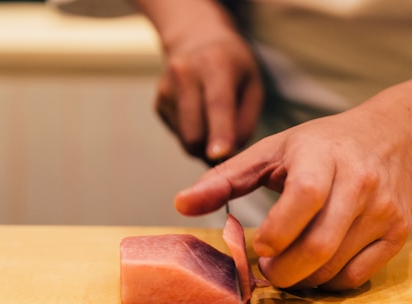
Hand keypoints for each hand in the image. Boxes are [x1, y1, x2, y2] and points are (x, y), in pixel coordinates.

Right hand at [155, 34, 262, 162]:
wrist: (197, 39)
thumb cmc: (233, 66)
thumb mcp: (253, 85)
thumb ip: (246, 122)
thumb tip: (227, 155)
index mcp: (215, 64)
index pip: (217, 103)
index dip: (219, 132)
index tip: (219, 156)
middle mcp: (185, 73)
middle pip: (195, 132)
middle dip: (212, 149)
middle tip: (228, 146)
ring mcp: (166, 88)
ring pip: (186, 139)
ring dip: (203, 143)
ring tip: (214, 121)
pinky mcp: (158, 102)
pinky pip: (178, 134)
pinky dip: (192, 133)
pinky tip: (199, 112)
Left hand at [174, 107, 411, 290]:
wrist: (390, 140)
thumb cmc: (320, 146)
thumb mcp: (271, 150)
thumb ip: (225, 178)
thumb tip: (180, 205)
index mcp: (323, 156)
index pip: (305, 197)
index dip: (278, 230)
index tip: (260, 246)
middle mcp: (360, 182)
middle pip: (319, 244)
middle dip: (284, 271)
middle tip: (267, 269)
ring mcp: (383, 210)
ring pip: (336, 266)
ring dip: (302, 279)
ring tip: (286, 267)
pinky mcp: (398, 233)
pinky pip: (358, 276)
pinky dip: (328, 283)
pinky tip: (314, 267)